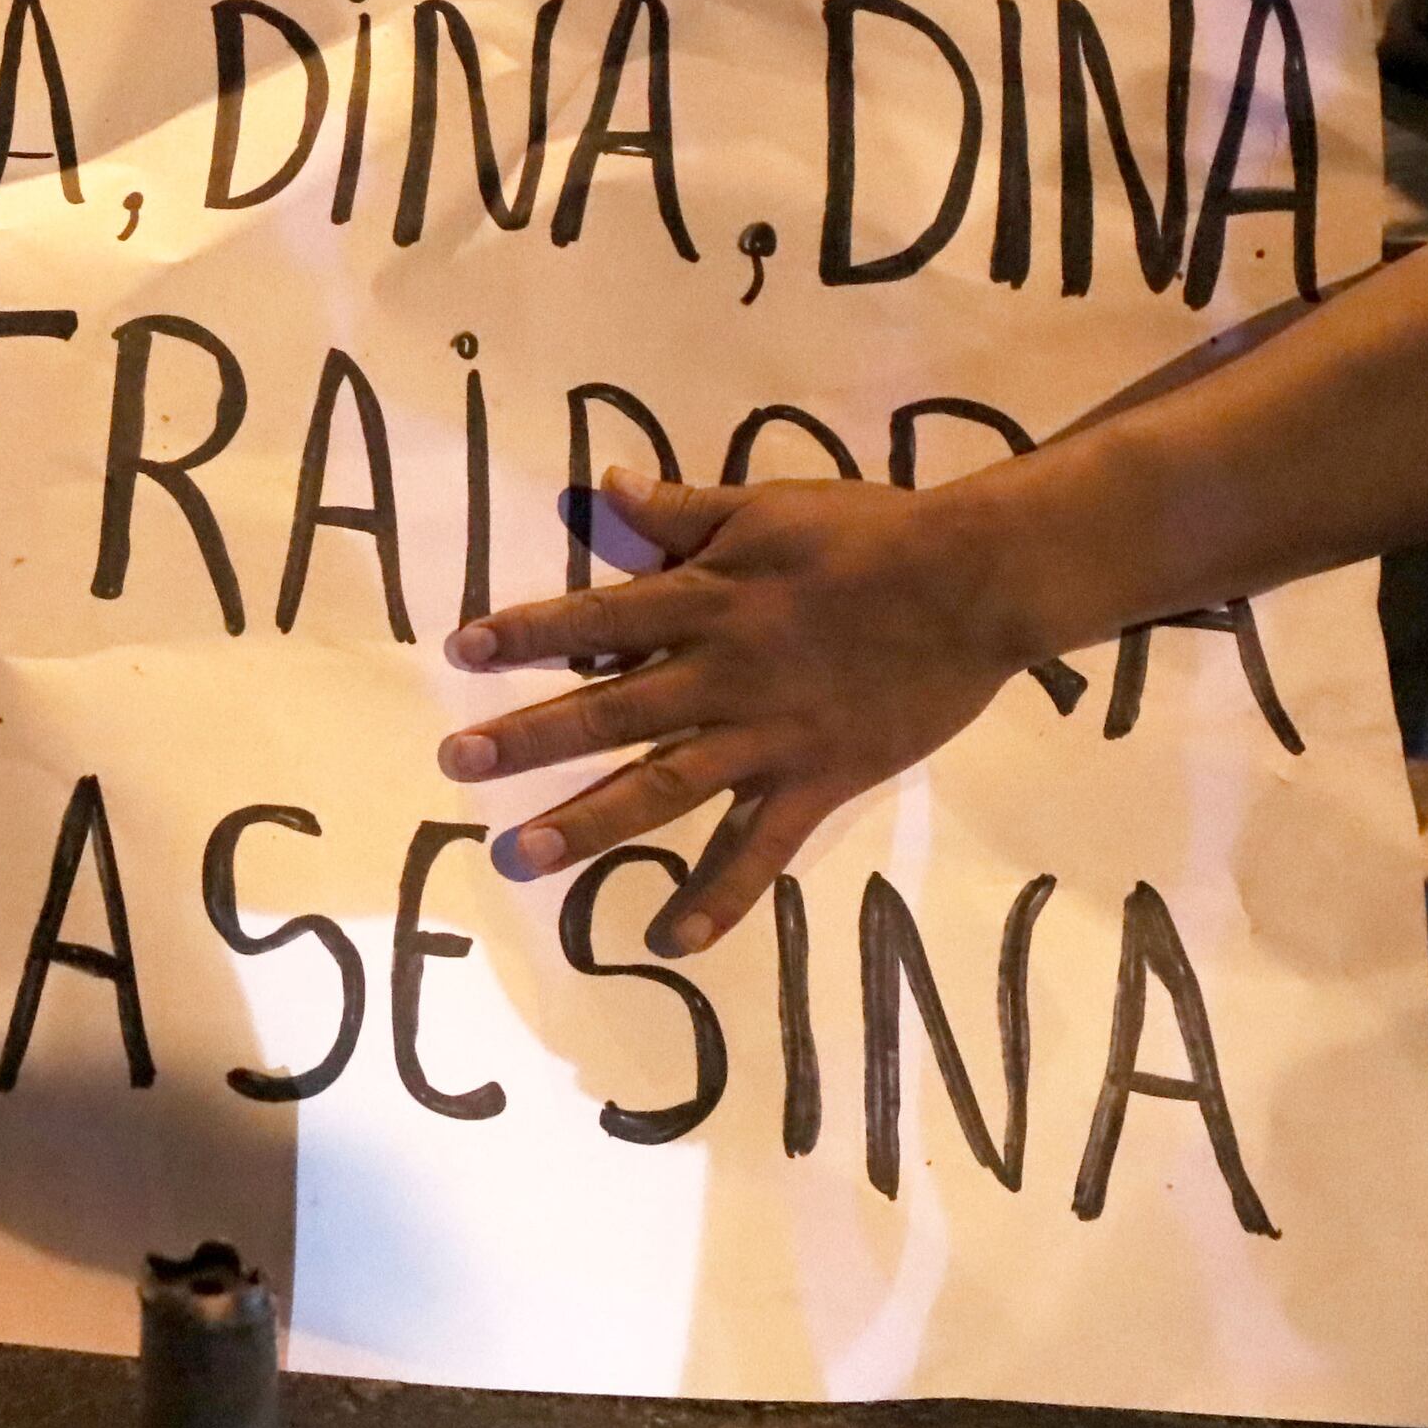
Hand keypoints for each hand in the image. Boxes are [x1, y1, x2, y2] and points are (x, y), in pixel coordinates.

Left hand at [437, 474, 1034, 953]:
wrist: (971, 585)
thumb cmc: (869, 534)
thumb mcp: (767, 505)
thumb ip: (684, 508)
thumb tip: (607, 488)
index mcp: (705, 602)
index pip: (595, 618)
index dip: (525, 632)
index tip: (461, 649)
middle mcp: (720, 676)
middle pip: (608, 712)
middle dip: (528, 738)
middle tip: (456, 765)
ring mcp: (766, 738)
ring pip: (662, 788)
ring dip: (588, 824)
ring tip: (519, 857)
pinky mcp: (816, 782)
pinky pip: (760, 851)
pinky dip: (717, 900)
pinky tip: (667, 940)